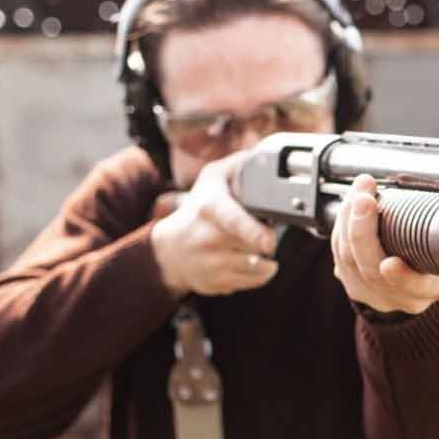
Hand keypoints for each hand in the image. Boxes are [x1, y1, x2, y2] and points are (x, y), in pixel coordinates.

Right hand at [151, 152, 279, 296]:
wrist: (168, 249)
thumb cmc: (197, 210)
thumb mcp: (212, 178)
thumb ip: (238, 165)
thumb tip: (262, 155)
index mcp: (210, 208)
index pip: (233, 222)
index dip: (254, 233)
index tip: (269, 243)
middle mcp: (208, 238)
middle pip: (253, 246)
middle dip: (267, 240)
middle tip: (264, 232)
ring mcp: (211, 264)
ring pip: (256, 267)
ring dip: (267, 259)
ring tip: (259, 247)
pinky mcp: (215, 283)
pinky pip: (251, 282)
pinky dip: (260, 274)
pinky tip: (252, 261)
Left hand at [331, 175, 438, 314]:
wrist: (421, 278)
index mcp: (435, 289)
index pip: (418, 289)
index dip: (403, 278)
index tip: (390, 264)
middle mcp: (404, 298)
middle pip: (372, 271)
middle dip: (362, 231)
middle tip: (364, 198)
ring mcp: (375, 295)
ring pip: (349, 262)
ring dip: (348, 219)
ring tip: (358, 190)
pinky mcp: (353, 285)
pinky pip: (338, 256)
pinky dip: (341, 225)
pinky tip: (349, 204)